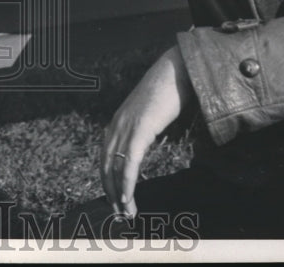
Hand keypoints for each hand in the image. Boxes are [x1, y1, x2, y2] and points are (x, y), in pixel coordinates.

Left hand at [100, 45, 192, 217]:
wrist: (177, 70)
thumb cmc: (169, 92)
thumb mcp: (150, 114)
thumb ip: (144, 129)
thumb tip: (148, 143)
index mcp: (117, 122)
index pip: (106, 158)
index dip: (109, 180)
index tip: (115, 199)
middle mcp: (117, 125)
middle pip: (107, 166)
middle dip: (111, 192)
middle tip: (118, 213)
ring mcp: (127, 126)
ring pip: (116, 168)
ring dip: (120, 193)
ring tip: (126, 212)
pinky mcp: (140, 129)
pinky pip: (130, 162)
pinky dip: (128, 183)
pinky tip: (129, 198)